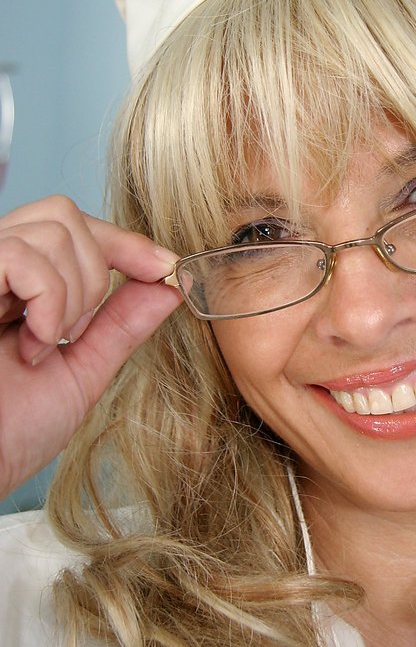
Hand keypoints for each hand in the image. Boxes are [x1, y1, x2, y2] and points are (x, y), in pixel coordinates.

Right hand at [0, 196, 182, 498]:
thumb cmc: (6, 433)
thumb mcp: (79, 372)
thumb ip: (119, 326)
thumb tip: (168, 286)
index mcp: (16, 286)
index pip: (74, 226)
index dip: (124, 241)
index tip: (164, 268)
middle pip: (63, 213)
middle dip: (95, 270)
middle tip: (76, 331)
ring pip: (52, 228)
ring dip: (71, 295)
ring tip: (43, 345)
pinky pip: (23, 256)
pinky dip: (48, 299)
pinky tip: (32, 341)